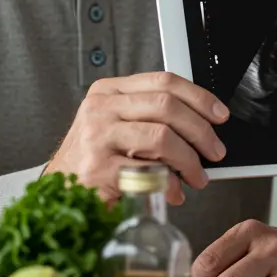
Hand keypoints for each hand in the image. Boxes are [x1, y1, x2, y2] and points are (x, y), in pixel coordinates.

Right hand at [46, 72, 228, 206]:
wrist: (57, 195)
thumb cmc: (93, 162)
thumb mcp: (120, 128)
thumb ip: (154, 120)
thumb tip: (202, 130)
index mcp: (108, 91)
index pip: (164, 81)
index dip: (199, 97)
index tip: (219, 114)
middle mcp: (100, 108)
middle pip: (167, 106)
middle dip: (201, 131)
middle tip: (215, 151)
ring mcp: (97, 137)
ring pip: (162, 136)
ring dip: (189, 160)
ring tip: (197, 175)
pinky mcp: (98, 168)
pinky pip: (148, 170)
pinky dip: (169, 182)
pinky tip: (173, 190)